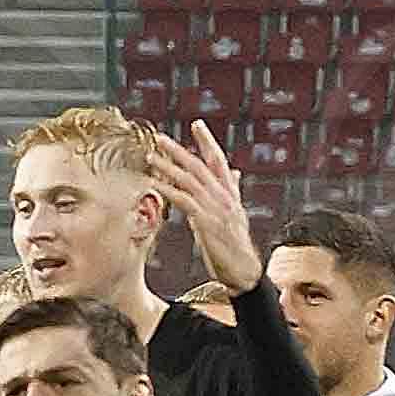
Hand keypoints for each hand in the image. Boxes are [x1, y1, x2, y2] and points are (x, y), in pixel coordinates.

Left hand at [144, 119, 257, 297]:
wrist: (244, 271)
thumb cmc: (235, 244)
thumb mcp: (235, 213)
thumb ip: (231, 191)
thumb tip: (233, 172)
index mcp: (230, 193)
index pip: (219, 160)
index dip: (208, 141)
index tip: (197, 124)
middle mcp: (224, 196)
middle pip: (199, 166)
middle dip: (178, 150)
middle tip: (160, 138)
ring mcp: (216, 208)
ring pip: (189, 180)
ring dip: (168, 167)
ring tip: (151, 157)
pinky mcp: (206, 222)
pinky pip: (184, 201)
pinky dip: (169, 190)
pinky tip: (155, 184)